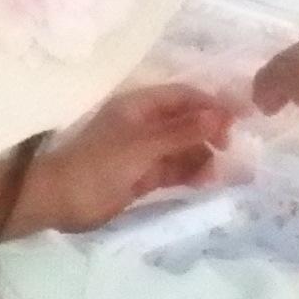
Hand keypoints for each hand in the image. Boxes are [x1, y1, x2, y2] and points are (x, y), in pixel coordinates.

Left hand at [18, 84, 234, 234]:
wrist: (60, 202)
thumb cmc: (99, 166)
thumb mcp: (143, 147)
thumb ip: (182, 132)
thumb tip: (221, 115)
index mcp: (139, 106)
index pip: (183, 97)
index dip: (210, 105)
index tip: (239, 120)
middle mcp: (144, 124)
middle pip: (186, 122)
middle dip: (210, 132)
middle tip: (231, 150)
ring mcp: (144, 151)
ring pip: (183, 148)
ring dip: (203, 156)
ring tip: (222, 172)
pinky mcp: (143, 176)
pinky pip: (174, 169)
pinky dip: (191, 173)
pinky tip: (208, 181)